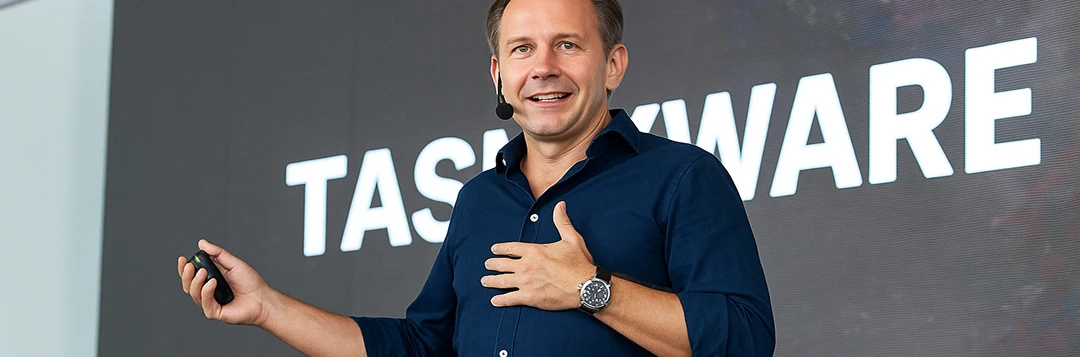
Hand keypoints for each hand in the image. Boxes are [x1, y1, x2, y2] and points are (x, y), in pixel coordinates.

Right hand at [177, 239, 275, 325]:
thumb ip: (217, 254)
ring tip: (204, 272)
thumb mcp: (233, 263)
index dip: (184, 268)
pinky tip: (212, 282)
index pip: (191, 274)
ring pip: (194, 293)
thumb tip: (202, 243)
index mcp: (210, 278)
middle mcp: (208, 291)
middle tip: (190, 266)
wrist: (262, 298)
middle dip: (186, 275)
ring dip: (196, 282)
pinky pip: (205, 303)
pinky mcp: (215, 312)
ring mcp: (211, 302)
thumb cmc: (250, 282)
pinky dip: (206, 292)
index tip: (182, 259)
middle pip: (188, 285)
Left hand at [481, 201, 595, 309]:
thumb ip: (562, 222)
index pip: (512, 248)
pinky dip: (500, 300)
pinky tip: (494, 300)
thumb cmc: (579, 264)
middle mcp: (527, 265)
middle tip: (487, 265)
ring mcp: (526, 282)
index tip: (494, 249)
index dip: (501, 249)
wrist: (585, 286)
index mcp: (535, 251)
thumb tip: (560, 205)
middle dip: (492, 264)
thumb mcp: (571, 239)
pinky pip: (509, 298)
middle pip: (503, 264)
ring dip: (491, 281)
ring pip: (502, 281)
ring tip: (484, 281)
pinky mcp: (529, 297)